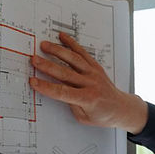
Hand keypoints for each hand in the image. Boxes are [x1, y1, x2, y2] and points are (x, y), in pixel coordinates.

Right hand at [30, 32, 147, 133]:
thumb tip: (56, 88)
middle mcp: (91, 83)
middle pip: (65, 73)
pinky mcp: (95, 66)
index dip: (46, 86)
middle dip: (47, 66)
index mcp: (87, 99)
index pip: (62, 92)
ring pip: (73, 59)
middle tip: (34, 60)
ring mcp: (93, 73)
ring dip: (58, 51)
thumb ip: (70, 104)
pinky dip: (72, 44)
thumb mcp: (83, 117)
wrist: (121, 107)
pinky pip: (82, 52)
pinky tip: (62, 37)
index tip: (33, 81)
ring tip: (44, 45)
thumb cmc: (102, 115)